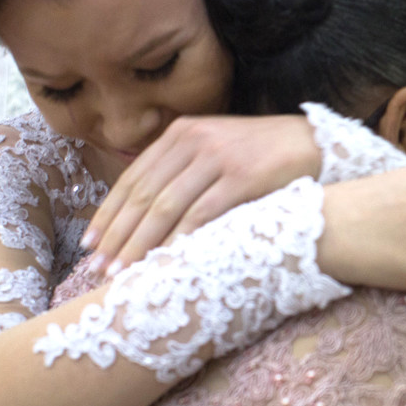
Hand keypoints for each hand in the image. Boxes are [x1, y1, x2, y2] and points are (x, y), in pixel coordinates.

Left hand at [83, 114, 319, 275]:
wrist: (315, 143)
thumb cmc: (263, 154)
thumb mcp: (216, 148)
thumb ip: (183, 168)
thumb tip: (143, 210)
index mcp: (181, 133)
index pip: (133, 177)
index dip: (109, 213)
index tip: (90, 244)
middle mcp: (194, 140)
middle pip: (144, 194)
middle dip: (118, 235)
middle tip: (98, 268)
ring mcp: (218, 156)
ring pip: (166, 206)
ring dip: (141, 244)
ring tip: (123, 272)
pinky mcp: (243, 175)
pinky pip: (201, 213)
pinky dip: (179, 240)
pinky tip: (165, 262)